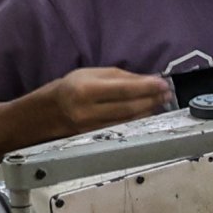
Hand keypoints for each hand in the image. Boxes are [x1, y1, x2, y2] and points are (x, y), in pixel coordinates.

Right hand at [36, 66, 171, 136]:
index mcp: (85, 90)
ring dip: (148, 110)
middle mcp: (88, 111)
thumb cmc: (69, 88)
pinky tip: (148, 113)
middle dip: (151, 99)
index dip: (146, 87)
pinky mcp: (96, 138)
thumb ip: (119, 76)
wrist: (45, 114)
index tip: (163, 83)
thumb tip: (148, 79)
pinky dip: (138, 120)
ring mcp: (92, 128)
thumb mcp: (89, 74)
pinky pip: (122, 128)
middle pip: (129, 107)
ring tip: (162, 101)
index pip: (123, 90)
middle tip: (167, 93)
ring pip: (128, 120)